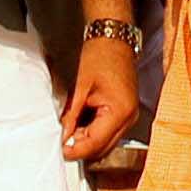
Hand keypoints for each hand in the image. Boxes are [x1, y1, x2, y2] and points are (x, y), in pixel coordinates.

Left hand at [60, 35, 139, 161]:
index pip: (96, 143)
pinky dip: (94, 132)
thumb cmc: (101, 55)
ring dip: (87, 140)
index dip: (76, 150)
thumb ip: (71, 115)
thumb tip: (63, 136)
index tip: (61, 151)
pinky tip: (81, 123)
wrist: (114, 39)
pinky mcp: (126, 112)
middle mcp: (129, 117)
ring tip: (69, 129)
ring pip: (107, 143)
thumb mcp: (80, 87)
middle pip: (103, 148)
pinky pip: (110, 132)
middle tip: (61, 141)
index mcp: (120, 111)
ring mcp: (130, 116)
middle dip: (81, 147)